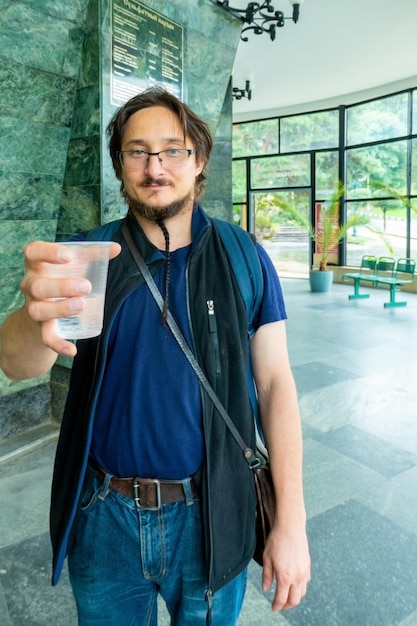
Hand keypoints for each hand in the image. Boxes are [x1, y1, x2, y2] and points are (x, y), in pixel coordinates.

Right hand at [21, 240, 120, 355]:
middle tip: (86, 286)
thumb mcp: (75, 264)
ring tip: (81, 305)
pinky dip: (59, 345)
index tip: (68, 256)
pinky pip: (46, 338)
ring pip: (38, 311)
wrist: (44, 309)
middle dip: (61, 286)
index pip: (32, 253)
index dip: (47, 252)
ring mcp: (34, 308)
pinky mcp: (42, 328)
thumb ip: (94, 254)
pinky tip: (73, 350)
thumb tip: (116, 248)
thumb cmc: (61, 278)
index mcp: (37, 265)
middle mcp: (31, 286)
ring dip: (59, 309)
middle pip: (37, 286)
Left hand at [261, 524, 310, 610]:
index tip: (273, 608)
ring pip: (302, 593)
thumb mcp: (267, 558)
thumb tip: (266, 588)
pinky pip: (306, 582)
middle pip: (294, 600)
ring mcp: (304, 571)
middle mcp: (297, 577)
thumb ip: (267, 575)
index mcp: (285, 576)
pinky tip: (294, 583)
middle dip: (286, 605)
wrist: (291, 526)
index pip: (281, 599)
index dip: (277, 606)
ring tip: (287, 595)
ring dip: (294, 597)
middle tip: (280, 605)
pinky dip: (300, 587)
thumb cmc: (277, 540)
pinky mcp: (308, 565)